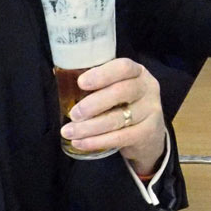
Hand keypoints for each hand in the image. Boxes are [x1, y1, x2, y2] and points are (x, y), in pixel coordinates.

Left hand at [63, 58, 166, 174]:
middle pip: (122, 92)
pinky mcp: (148, 133)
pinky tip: (81, 143)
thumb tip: (59, 76)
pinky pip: (121, 137)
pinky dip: (98, 141)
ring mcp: (151, 111)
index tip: (81, 83)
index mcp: (138, 72)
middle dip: (93, 104)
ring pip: (118, 118)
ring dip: (90, 127)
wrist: (149, 134)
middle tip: (73, 114)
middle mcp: (148, 89)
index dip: (102, 74)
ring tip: (69, 132)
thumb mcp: (117, 89)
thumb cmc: (125, 105)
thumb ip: (97, 84)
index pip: (124, 67)